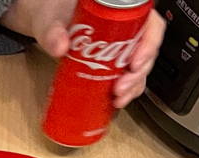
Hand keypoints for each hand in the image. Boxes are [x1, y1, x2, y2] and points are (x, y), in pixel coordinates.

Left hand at [0, 0, 165, 107]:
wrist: (47, 23)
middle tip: (120, 88)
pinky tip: (114, 102)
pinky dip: (123, 92)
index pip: (151, 26)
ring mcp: (121, 48)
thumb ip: (53, 33)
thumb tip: (60, 47)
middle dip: (138, 74)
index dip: (149, 45)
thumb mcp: (53, 21)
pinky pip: (125, 77)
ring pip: (138, 68)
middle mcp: (128, 30)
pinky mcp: (111, 63)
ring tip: (117, 99)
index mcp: (124, 13)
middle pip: (146, 51)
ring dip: (133, 87)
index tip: (134, 63)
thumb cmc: (55, 13)